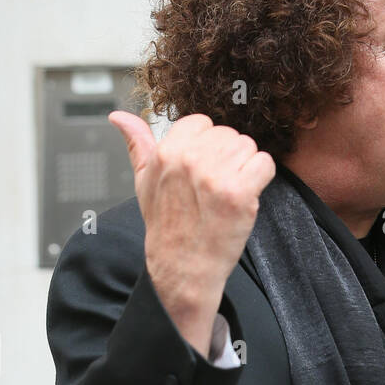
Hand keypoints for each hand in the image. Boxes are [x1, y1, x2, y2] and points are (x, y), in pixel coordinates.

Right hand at [108, 111, 275, 354]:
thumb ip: (137, 144)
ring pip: (248, 147)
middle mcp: (190, 160)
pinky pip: (265, 164)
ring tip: (228, 193)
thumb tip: (119, 117)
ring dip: (245, 168)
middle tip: (215, 188)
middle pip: (228, 134)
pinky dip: (261, 179)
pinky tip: (245, 197)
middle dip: (227, 158)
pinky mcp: (239, 193)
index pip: (202, 123)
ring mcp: (216, 176)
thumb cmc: (166, 227)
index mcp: (167, 151)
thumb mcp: (144, 181)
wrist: (183, 268)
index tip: (203, 170)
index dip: (207, 146)